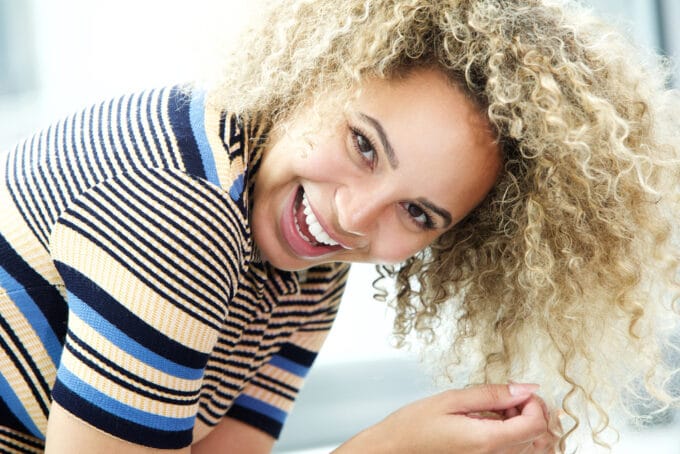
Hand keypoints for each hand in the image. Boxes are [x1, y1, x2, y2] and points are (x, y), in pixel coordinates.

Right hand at [334, 383, 556, 453]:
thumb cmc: (414, 427)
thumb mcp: (452, 400)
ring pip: (529, 449)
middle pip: (538, 439)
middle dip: (531, 413)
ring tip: (501, 411)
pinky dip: (514, 438)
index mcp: (487, 441)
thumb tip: (524, 388)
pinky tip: (494, 425)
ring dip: (524, 427)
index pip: (536, 425)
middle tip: (510, 397)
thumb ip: (492, 395)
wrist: (393, 451)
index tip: (519, 391)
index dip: (535, 404)